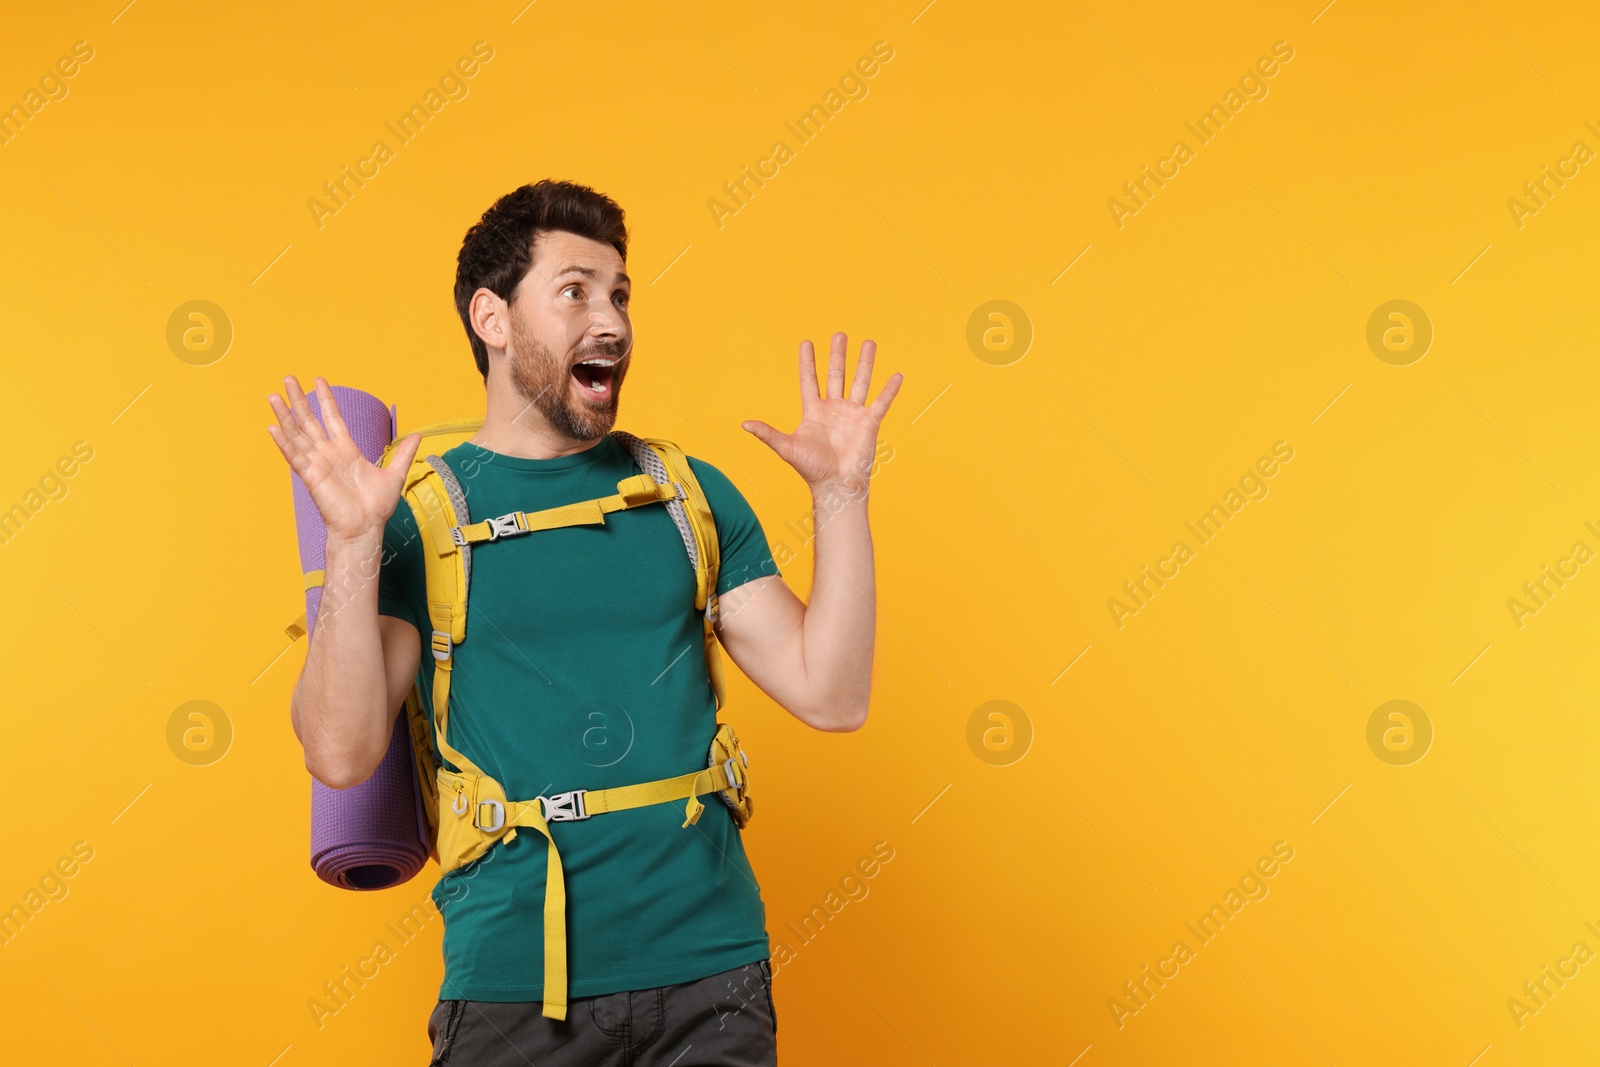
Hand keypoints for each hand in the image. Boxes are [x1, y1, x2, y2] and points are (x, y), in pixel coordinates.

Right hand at [265, 376, 420, 543]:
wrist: (366, 528)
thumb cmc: (376, 507)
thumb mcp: (394, 475)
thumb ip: (403, 454)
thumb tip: (418, 436)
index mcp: (346, 450)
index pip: (333, 418)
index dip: (326, 400)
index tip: (319, 380)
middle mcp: (328, 454)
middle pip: (309, 421)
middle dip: (299, 400)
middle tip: (288, 378)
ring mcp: (317, 464)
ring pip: (297, 434)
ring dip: (284, 415)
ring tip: (274, 396)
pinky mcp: (311, 476)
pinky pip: (294, 456)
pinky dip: (283, 442)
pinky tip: (272, 427)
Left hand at [742, 332, 901, 493]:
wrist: (836, 486)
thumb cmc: (812, 470)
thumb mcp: (787, 448)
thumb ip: (768, 433)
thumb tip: (743, 424)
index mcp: (814, 412)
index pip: (810, 380)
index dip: (808, 362)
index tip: (807, 342)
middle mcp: (834, 409)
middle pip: (836, 375)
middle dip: (838, 355)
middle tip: (839, 334)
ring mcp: (853, 414)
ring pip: (860, 382)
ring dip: (865, 362)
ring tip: (869, 342)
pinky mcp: (869, 423)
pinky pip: (882, 402)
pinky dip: (890, 389)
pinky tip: (897, 375)